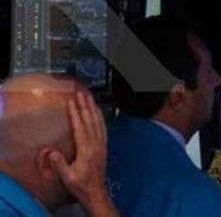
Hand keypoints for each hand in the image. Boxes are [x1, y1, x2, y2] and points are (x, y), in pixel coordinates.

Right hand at [49, 92, 117, 216]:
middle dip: (85, 106)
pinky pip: (103, 127)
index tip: (71, 102)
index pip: (80, 127)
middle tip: (80, 93)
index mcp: (86, 150)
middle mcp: (95, 144)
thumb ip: (60, 164)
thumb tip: (52, 152)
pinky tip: (98, 111)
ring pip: (98, 122)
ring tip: (89, 97)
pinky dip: (100, 117)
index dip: (75, 114)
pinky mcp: (104, 145)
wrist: (95, 190)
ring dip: (93, 108)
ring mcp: (101, 144)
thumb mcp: (67, 177)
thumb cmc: (80, 184)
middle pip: (90, 121)